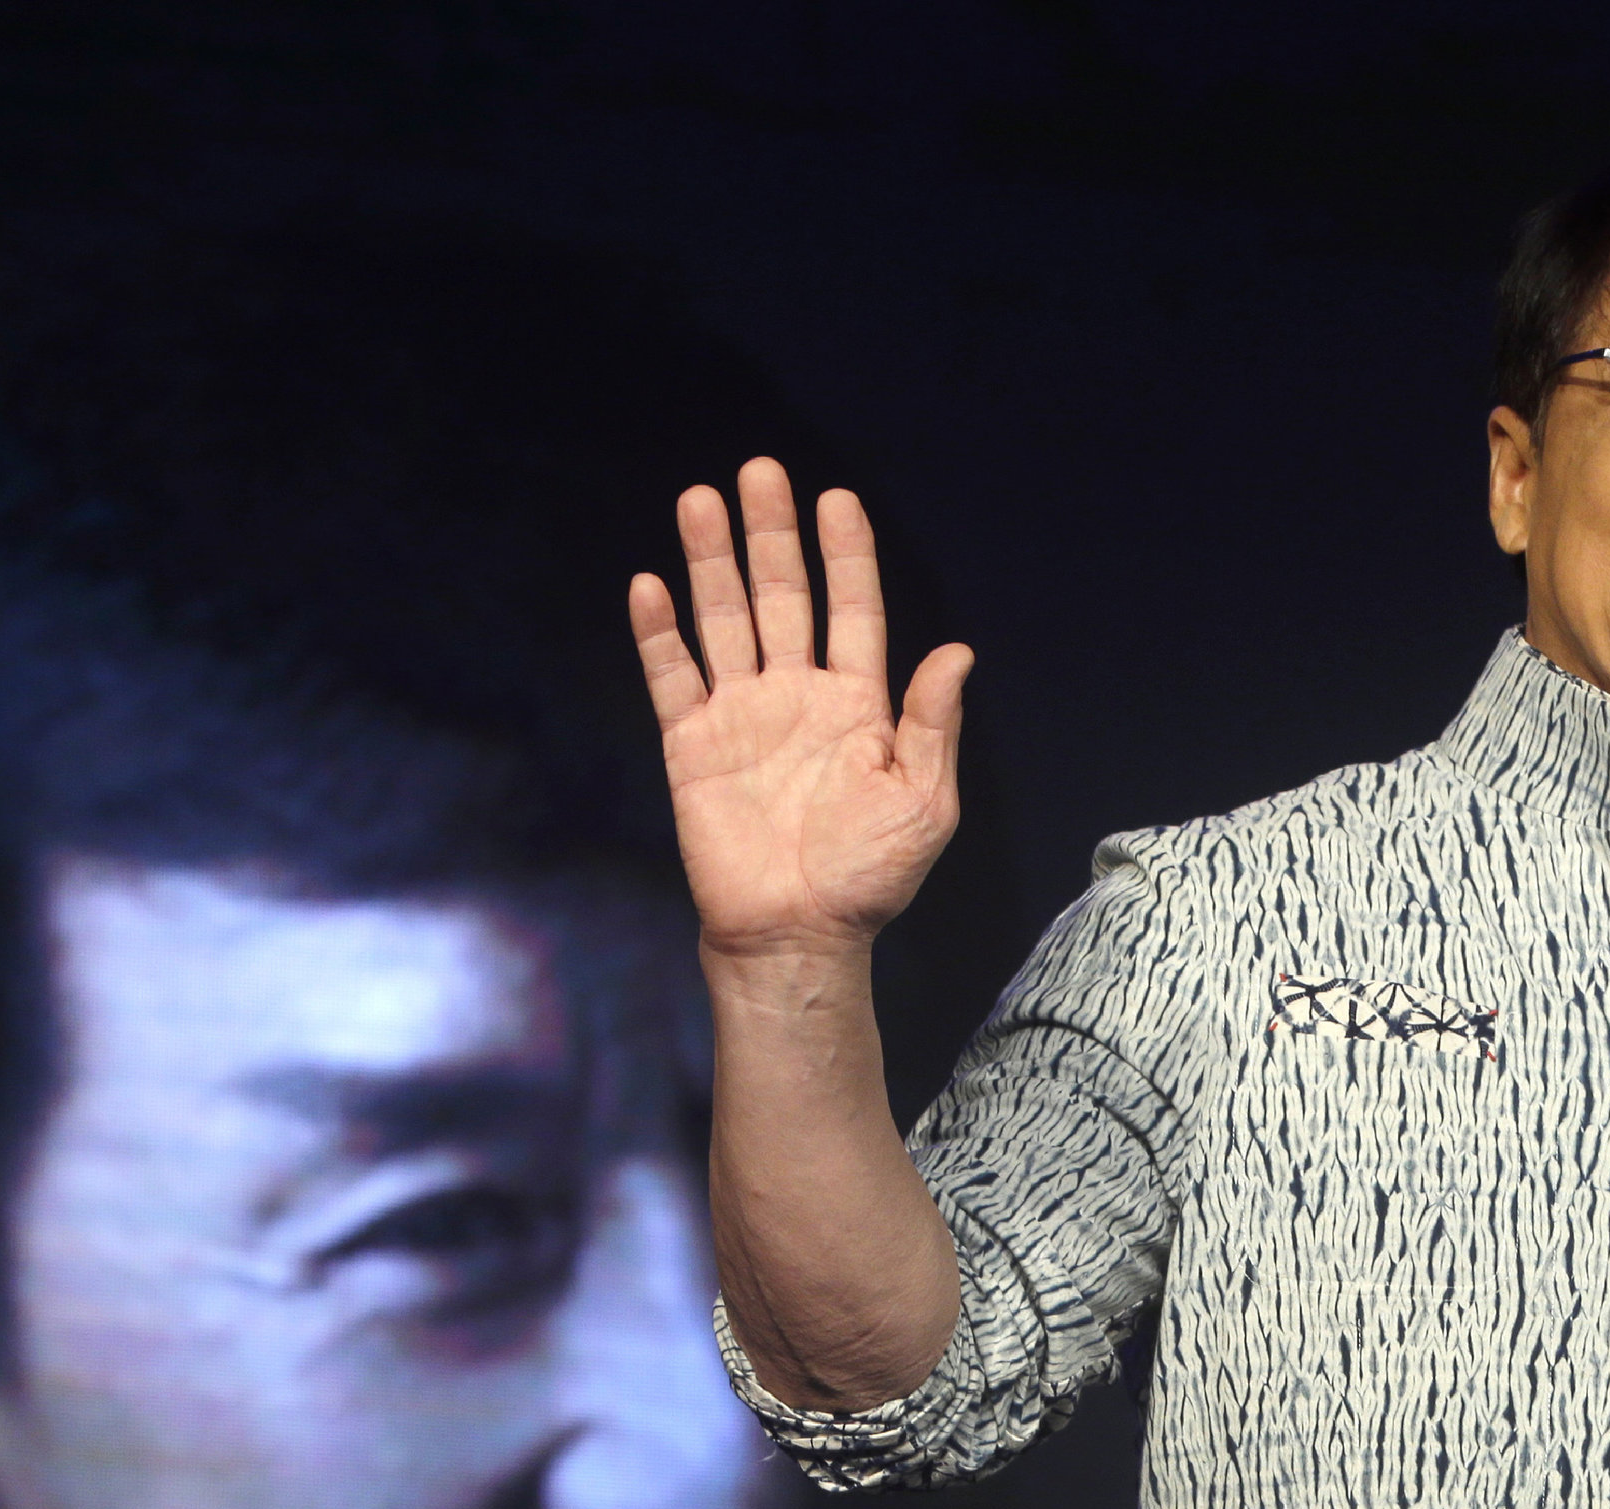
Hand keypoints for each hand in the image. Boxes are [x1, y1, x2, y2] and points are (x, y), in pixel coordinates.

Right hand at [629, 458, 972, 962]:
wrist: (797, 934)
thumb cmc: (869, 877)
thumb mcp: (922, 803)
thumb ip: (930, 725)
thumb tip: (957, 652)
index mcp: (857, 705)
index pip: (852, 610)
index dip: (845, 556)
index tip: (837, 499)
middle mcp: (797, 696)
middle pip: (782, 597)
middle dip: (771, 535)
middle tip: (760, 472)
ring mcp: (742, 716)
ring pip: (724, 621)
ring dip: (711, 562)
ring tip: (701, 501)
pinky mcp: (692, 745)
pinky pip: (673, 677)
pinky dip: (660, 633)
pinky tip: (651, 585)